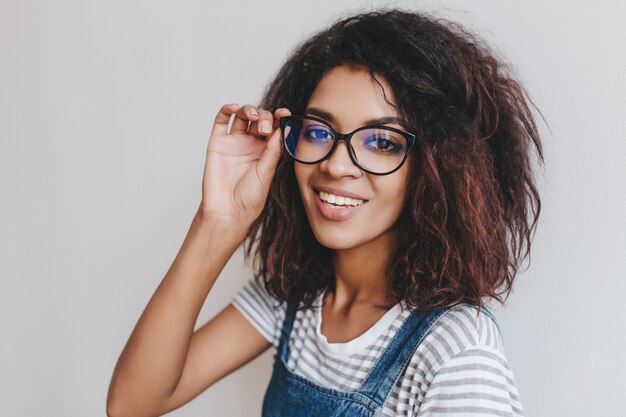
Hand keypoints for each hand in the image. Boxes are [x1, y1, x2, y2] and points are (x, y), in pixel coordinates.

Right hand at [198, 103, 290, 229]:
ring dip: (249, 110)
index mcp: (266, 151)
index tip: (285, 114)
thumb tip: (282, 129)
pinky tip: (234, 108)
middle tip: (265, 129)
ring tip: (252, 117)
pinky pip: (221, 121)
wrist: (228, 211)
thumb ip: (272, 151)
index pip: (274, 127)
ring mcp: (234, 142)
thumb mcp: (266, 173)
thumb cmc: (249, 198)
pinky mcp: (217, 142)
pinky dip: (226, 110)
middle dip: (264, 117)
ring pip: (241, 115)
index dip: (279, 118)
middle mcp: (251, 144)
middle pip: (259, 119)